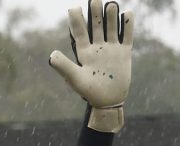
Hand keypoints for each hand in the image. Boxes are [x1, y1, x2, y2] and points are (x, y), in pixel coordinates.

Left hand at [49, 0, 133, 132]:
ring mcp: (111, 49)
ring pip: (111, 28)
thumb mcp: (75, 79)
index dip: (76, 19)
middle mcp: (97, 47)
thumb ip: (64, 66)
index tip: (73, 8)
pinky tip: (127, 14)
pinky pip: (126, 36)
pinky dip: (128, 26)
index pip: (79, 31)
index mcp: (84, 51)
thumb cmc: (89, 92)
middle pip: (96, 25)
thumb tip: (51, 55)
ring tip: (110, 5)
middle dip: (95, 13)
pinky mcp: (124, 53)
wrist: (108, 102)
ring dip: (110, 17)